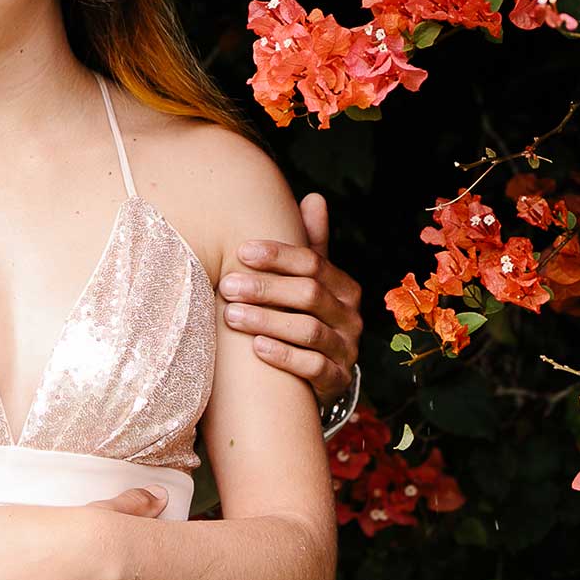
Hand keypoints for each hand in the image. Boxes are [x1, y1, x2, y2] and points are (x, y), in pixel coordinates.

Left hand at [219, 191, 362, 406]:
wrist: (316, 377)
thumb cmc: (304, 318)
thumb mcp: (308, 283)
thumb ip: (310, 244)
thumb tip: (315, 197)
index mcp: (344, 287)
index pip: (314, 263)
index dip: (278, 255)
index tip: (242, 251)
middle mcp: (351, 317)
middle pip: (309, 295)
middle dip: (266, 288)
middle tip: (227, 285)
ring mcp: (346, 350)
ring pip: (309, 331)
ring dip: (267, 320)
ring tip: (231, 315)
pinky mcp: (336, 381)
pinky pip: (313, 368)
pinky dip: (283, 356)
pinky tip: (256, 348)